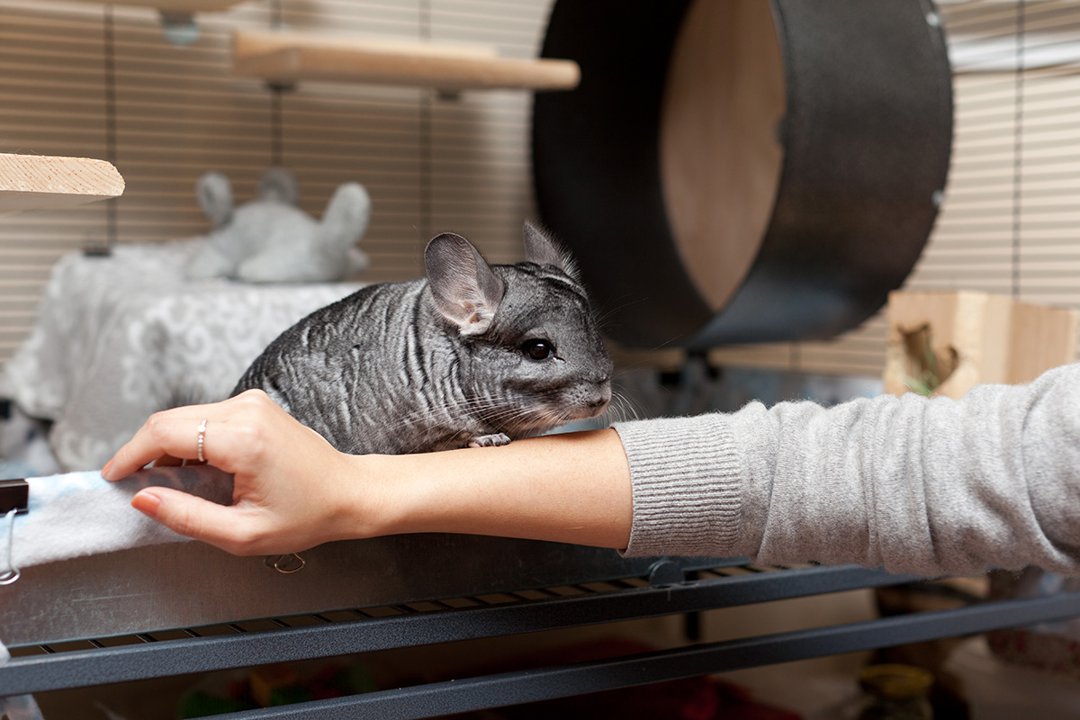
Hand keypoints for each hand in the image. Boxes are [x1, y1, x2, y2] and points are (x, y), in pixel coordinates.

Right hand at [102, 390, 376, 555]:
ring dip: (167, 448)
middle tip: (135, 486)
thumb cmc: (307, 516)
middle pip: (170, 420)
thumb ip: (187, 517)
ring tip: (172, 486)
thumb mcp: (243, 534)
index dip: (130, 454)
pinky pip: (205, 417)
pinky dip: (189, 441)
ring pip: (185, 417)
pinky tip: (195, 473)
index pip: (164, 433)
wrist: (349, 493)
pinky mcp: (254, 405)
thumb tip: (142, 498)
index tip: (112, 477)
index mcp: (244, 439)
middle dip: (144, 451)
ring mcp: (252, 402)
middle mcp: (247, 410)